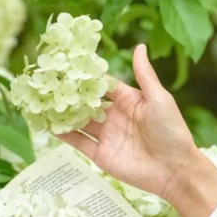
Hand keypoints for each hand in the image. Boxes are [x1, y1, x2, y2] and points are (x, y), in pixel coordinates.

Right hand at [60, 43, 199, 202]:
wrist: (175, 170)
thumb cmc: (172, 131)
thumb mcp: (158, 98)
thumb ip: (144, 74)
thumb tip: (139, 46)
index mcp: (128, 100)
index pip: (102, 85)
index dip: (86, 76)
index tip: (66, 64)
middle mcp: (114, 116)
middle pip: (87, 103)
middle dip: (69, 94)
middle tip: (47, 82)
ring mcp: (106, 136)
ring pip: (79, 121)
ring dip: (63, 113)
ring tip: (41, 102)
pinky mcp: (101, 155)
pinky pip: (78, 142)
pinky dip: (63, 134)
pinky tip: (48, 125)